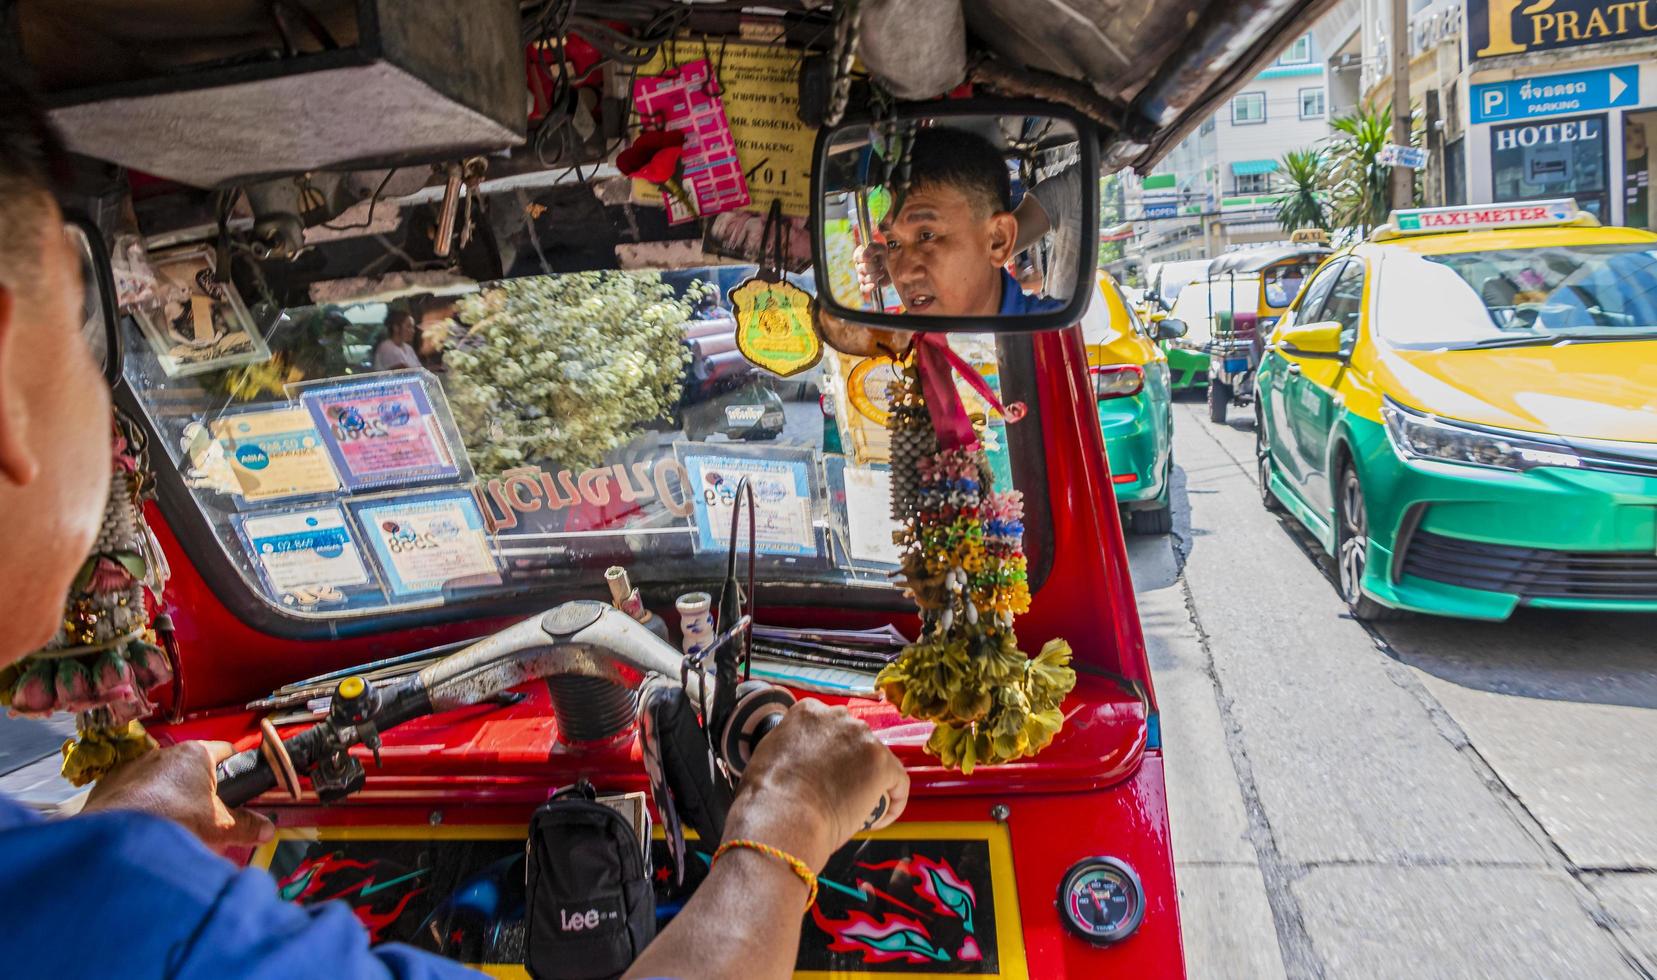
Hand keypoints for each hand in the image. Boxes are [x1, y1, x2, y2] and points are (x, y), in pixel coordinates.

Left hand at [84, 740, 274, 852]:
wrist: (116, 841)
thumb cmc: (176, 821)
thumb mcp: (219, 827)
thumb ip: (246, 826)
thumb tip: (268, 829)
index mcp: (196, 754)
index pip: (226, 751)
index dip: (236, 770)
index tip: (238, 791)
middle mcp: (164, 752)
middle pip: (192, 768)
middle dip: (200, 790)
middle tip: (206, 819)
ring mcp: (133, 766)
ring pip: (161, 779)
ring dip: (169, 797)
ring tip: (171, 828)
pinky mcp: (108, 784)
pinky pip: (132, 791)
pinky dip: (140, 806)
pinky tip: (142, 829)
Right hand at [722, 699, 908, 870]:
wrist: (782, 816)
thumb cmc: (768, 796)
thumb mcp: (768, 754)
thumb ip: (787, 746)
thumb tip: (794, 757)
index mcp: (808, 711)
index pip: (828, 727)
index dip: (830, 752)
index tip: (826, 771)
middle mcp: (837, 716)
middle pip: (854, 739)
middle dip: (852, 763)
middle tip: (840, 791)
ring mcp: (862, 737)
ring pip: (877, 759)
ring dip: (872, 782)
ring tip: (859, 809)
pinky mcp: (881, 763)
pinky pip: (898, 782)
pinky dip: (894, 800)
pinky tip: (880, 818)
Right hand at [853, 244, 889, 298]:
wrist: (895, 264)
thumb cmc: (887, 254)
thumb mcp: (881, 248)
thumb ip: (872, 249)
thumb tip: (865, 257)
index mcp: (860, 254)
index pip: (857, 257)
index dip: (866, 259)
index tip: (875, 258)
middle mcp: (859, 265)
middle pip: (860, 269)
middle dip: (873, 268)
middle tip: (881, 265)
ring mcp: (862, 276)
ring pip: (862, 279)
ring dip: (874, 276)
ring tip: (882, 272)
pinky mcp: (867, 284)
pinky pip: (863, 288)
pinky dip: (868, 288)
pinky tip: (875, 285)